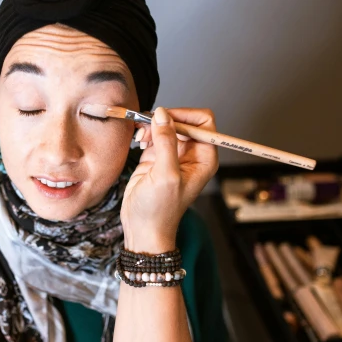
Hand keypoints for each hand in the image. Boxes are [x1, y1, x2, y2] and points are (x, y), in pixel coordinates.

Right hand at [121, 107, 218, 253]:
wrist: (143, 227)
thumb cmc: (160, 210)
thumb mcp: (166, 175)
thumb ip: (166, 143)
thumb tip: (162, 114)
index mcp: (203, 158)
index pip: (203, 123)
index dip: (185, 116)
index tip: (165, 119)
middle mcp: (191, 154)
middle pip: (183, 121)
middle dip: (164, 120)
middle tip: (146, 125)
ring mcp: (173, 155)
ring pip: (166, 125)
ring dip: (151, 126)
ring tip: (140, 136)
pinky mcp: (156, 157)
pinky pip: (153, 134)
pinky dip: (144, 133)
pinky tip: (138, 141)